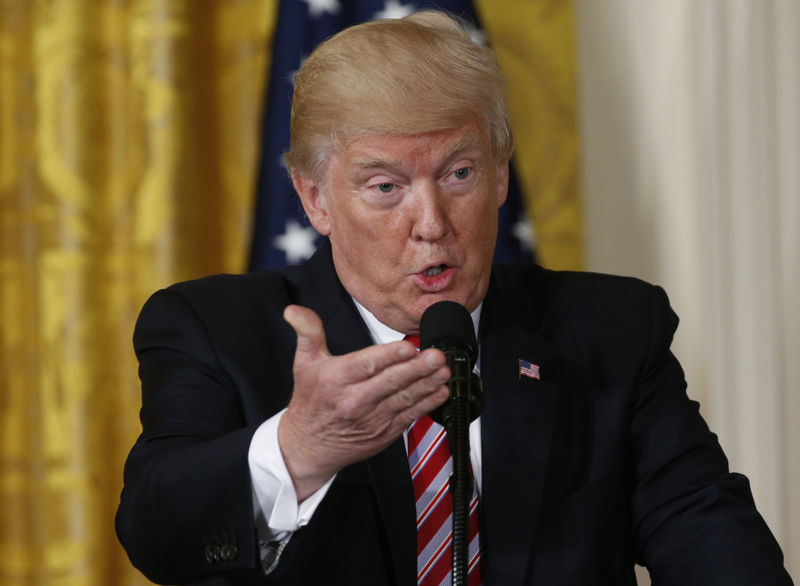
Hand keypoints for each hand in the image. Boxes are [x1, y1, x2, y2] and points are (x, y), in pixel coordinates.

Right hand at [278, 304, 450, 500]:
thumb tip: (295, 310)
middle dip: (417, 369)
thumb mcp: (303, 363)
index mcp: (335, 380)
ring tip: (444, 371)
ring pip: (404, 400)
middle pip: (390, 383)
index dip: (389, 356)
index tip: (409, 347)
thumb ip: (307, 332)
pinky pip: (409, 417)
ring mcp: (372, 419)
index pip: (366, 365)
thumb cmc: (310, 401)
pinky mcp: (384, 433)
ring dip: (427, 385)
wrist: (308, 447)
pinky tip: (441, 392)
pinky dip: (427, 405)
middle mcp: (354, 401)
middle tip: (436, 356)